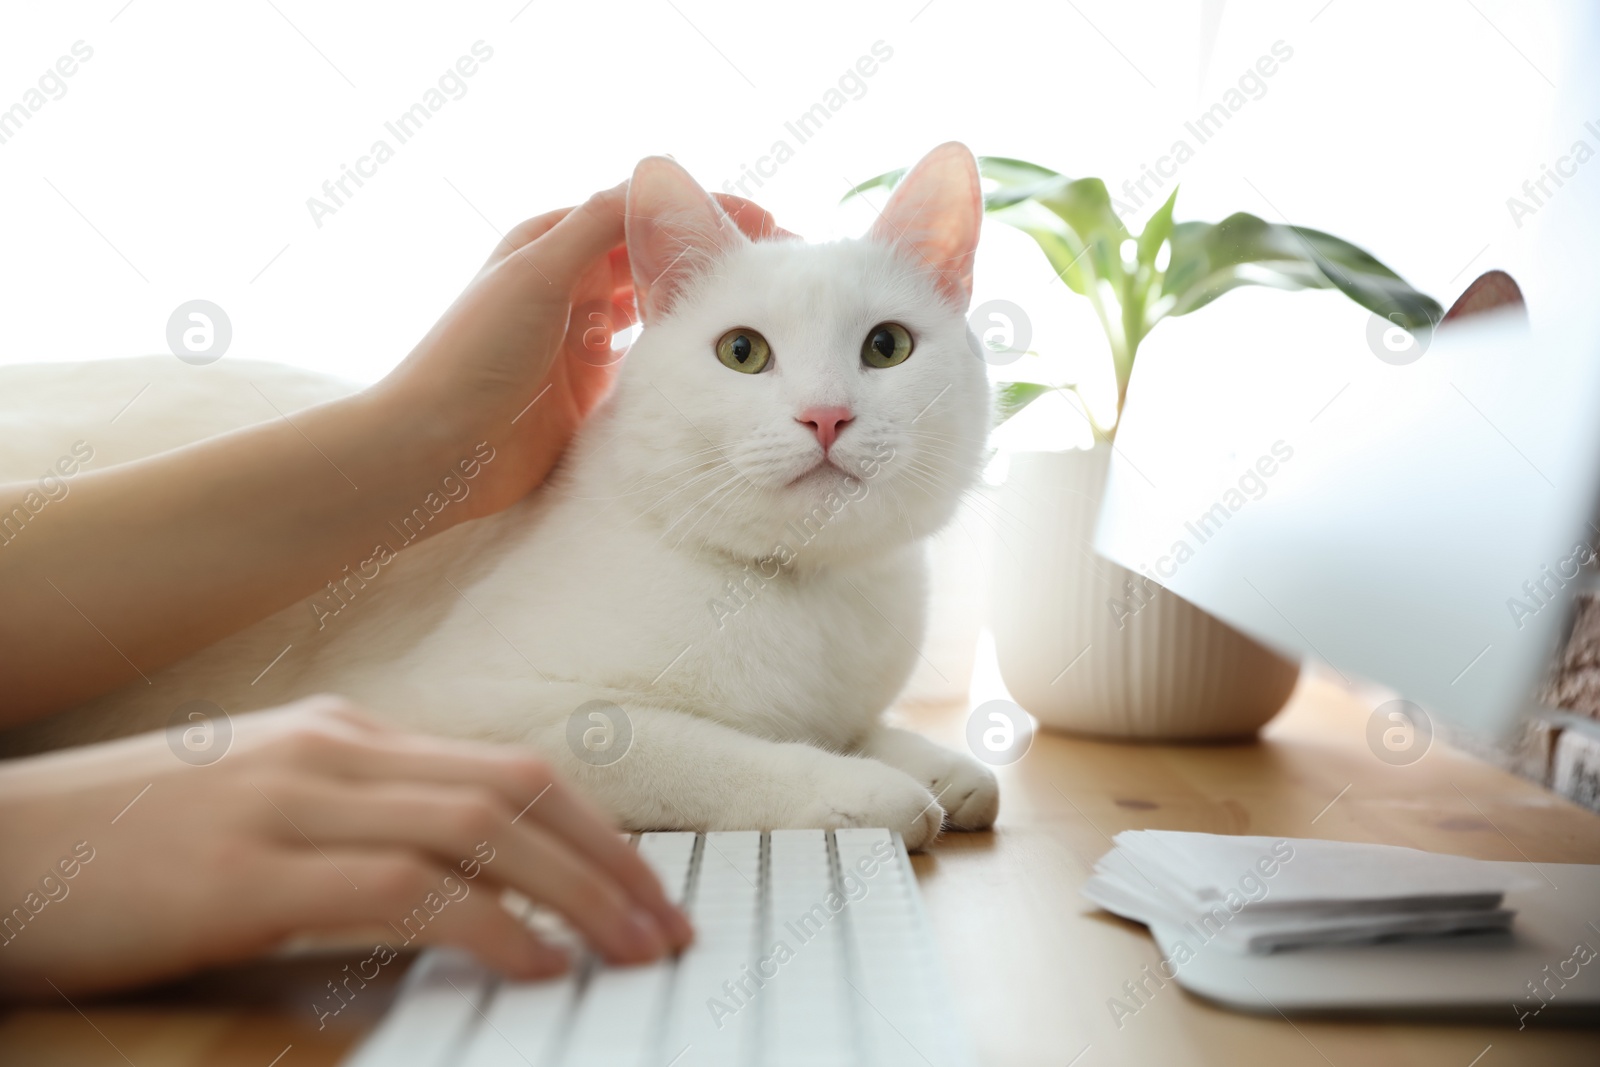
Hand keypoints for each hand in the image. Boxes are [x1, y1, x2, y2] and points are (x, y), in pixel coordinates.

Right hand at [0, 698, 692, 998]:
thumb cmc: (127, 845)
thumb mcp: (260, 816)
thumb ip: (357, 828)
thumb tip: (463, 887)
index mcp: (343, 737)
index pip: (506, 769)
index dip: (593, 829)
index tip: (645, 887)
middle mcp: (334, 751)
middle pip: (516, 788)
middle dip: (610, 858)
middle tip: (668, 924)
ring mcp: (292, 799)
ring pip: (480, 828)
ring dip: (576, 892)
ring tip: (632, 949)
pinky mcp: (250, 868)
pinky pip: (404, 888)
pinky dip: (488, 925)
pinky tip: (534, 965)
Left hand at [375, 184, 792, 522]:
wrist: (436, 450)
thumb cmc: (475, 353)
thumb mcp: (536, 271)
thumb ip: (595, 224)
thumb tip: (658, 180)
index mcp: (552, 245)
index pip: (640, 213)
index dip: (700, 213)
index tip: (765, 223)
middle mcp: (570, 288)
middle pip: (654, 260)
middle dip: (712, 258)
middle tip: (776, 268)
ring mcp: (583, 342)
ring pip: (658, 313)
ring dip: (704, 307)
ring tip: (762, 309)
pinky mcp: (593, 393)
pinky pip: (651, 366)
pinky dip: (684, 358)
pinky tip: (721, 361)